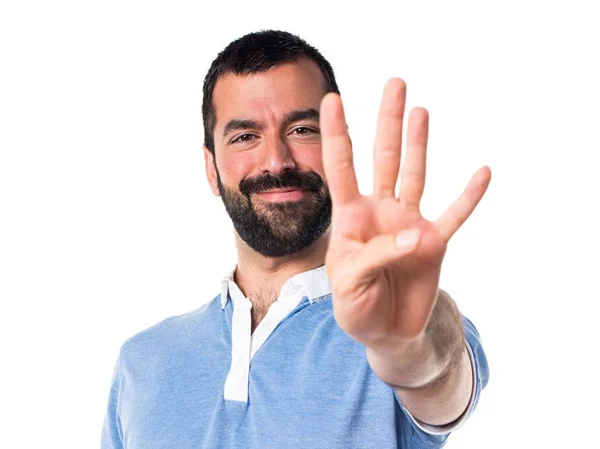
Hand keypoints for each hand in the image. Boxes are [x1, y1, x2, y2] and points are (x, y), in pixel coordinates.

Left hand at [320, 78, 490, 350]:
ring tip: (420, 110)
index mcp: (350, 217)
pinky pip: (455, 215)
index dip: (336, 134)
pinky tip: (483, 172)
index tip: (332, 99)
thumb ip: (376, 255)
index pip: (341, 168)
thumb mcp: (349, 284)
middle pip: (384, 157)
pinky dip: (469, 196)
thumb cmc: (356, 305)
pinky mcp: (434, 243)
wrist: (384, 332)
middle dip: (387, 122)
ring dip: (420, 143)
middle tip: (395, 83)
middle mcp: (380, 211)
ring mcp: (408, 224)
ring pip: (415, 174)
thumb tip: (415, 234)